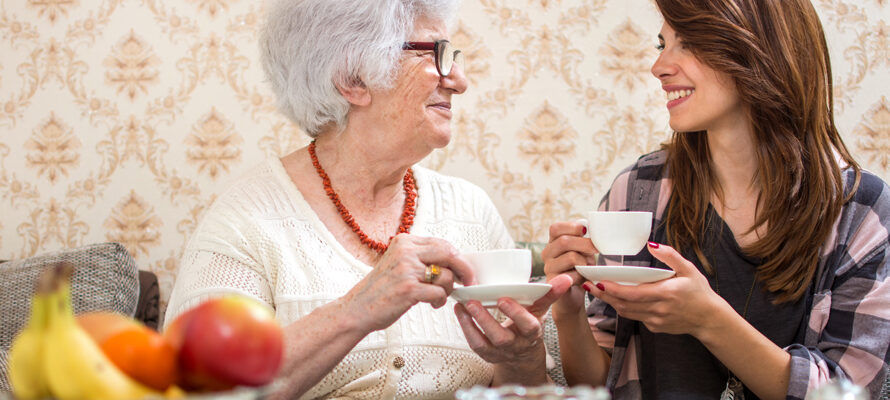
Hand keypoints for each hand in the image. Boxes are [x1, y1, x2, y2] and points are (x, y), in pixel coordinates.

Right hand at [341, 234, 475, 331]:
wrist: (358, 309)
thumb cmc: (380, 290)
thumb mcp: (399, 263)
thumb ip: (421, 258)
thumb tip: (454, 261)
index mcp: (404, 242)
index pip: (441, 243)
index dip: (457, 257)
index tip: (463, 269)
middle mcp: (405, 252)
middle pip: (449, 254)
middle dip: (464, 269)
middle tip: (468, 281)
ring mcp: (407, 270)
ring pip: (447, 276)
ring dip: (448, 290)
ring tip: (438, 297)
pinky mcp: (409, 289)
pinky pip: (439, 293)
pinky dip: (440, 301)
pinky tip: (433, 304)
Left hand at [453, 274, 571, 382]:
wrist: (523, 357)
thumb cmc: (529, 327)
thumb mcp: (540, 311)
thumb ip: (550, 294)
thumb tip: (566, 278)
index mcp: (531, 333)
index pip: (527, 326)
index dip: (516, 314)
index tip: (504, 299)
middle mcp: (515, 345)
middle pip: (500, 337)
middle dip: (486, 320)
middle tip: (473, 301)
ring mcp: (499, 352)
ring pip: (483, 344)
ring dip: (470, 324)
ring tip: (462, 305)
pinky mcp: (486, 354)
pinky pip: (474, 344)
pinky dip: (465, 327)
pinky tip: (459, 311)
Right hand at [541, 221, 598, 313]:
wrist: (572, 294)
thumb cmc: (580, 269)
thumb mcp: (583, 251)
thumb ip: (584, 239)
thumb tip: (591, 226)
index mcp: (553, 242)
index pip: (556, 228)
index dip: (572, 227)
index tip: (586, 231)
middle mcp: (547, 253)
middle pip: (564, 241)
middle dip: (585, 243)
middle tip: (597, 249)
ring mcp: (548, 268)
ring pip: (571, 257)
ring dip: (585, 262)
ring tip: (588, 267)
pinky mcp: (553, 282)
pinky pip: (572, 275)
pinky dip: (582, 276)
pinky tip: (583, 278)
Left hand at [586, 242, 724, 336]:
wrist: (709, 319)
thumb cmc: (699, 291)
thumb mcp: (689, 269)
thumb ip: (670, 256)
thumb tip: (651, 245)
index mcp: (666, 293)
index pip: (633, 293)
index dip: (613, 289)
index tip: (598, 282)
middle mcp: (659, 309)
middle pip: (624, 304)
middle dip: (604, 296)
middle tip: (588, 284)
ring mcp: (656, 320)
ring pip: (626, 313)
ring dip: (610, 302)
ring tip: (596, 290)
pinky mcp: (655, 327)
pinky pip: (635, 316)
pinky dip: (624, 307)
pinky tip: (615, 298)